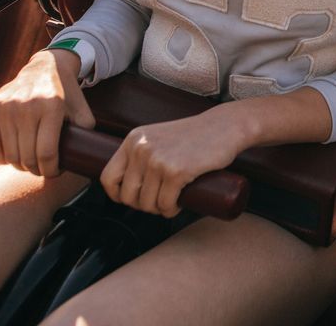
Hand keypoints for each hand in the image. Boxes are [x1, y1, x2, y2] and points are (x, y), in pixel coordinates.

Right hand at [0, 47, 95, 176]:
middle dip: (36, 170)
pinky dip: (0, 158)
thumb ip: (87, 131)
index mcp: (51, 107)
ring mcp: (6, 107)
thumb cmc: (66, 93)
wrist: (45, 67)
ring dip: (19, 166)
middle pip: (27, 156)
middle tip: (42, 170)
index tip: (55, 172)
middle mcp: (26, 107)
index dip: (51, 170)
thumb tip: (87, 156)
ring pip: (10, 153)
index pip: (47, 153)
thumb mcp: (82, 108)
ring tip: (29, 165)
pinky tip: (10, 160)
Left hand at [100, 106, 244, 217]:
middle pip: (128, 196)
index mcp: (133, 140)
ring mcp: (158, 160)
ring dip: (159, 209)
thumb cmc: (195, 135)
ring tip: (172, 201)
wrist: (226, 126)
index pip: (108, 178)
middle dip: (143, 205)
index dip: (118, 195)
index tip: (134, 197)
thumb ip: (141, 153)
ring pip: (147, 203)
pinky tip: (179, 203)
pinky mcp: (177, 171)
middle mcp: (141, 149)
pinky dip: (171, 210)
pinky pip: (165, 204)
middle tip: (159, 201)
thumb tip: (125, 185)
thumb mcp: (159, 137)